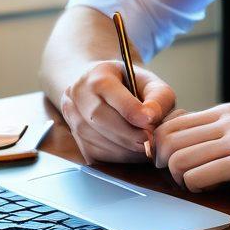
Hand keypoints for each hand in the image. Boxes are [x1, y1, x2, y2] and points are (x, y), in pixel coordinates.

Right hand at [61, 60, 175, 164]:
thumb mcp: (151, 83)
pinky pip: (92, 151)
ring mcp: (71, 114)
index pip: (109, 91)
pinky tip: (130, 150)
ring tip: (143, 147)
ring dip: (122, 148)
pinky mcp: (73, 134)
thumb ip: (157, 97)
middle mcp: (78, 92)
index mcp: (97, 74)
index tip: (149, 122)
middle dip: (127, 133)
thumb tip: (151, 117)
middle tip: (149, 140)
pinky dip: (115, 155)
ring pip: (93, 138)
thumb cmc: (132, 86)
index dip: (129, 109)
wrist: (104, 89)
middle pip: (98, 117)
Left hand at [154, 102, 229, 193]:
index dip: (160, 143)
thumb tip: (189, 142)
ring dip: (179, 178)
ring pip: (180, 158)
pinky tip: (210, 190)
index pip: (173, 121)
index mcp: (227, 110)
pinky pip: (200, 175)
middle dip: (162, 161)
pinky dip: (196, 187)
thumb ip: (223, 130)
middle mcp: (228, 119)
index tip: (166, 159)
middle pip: (169, 138)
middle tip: (174, 176)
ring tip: (194, 185)